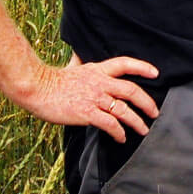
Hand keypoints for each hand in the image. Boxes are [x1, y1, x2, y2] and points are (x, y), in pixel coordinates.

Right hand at [28, 56, 159, 141]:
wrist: (37, 88)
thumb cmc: (51, 80)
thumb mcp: (71, 67)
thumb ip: (80, 64)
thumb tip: (77, 56)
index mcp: (97, 70)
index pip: (125, 64)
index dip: (142, 67)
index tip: (155, 73)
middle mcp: (100, 82)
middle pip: (131, 90)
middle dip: (147, 103)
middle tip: (154, 113)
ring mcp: (94, 98)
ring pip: (124, 110)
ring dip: (137, 122)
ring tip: (143, 130)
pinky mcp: (87, 113)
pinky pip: (110, 124)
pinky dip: (119, 133)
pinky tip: (121, 138)